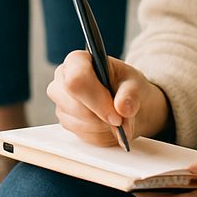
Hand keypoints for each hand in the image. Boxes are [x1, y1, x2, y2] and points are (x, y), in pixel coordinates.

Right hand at [47, 50, 170, 146]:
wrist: (124, 102)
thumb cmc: (126, 86)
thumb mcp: (135, 83)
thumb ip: (131, 93)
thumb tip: (123, 108)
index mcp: (77, 61)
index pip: (76, 80)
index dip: (96, 99)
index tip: (116, 115)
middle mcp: (62, 79)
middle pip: (74, 105)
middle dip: (102, 117)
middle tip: (121, 119)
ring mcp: (61, 102)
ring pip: (78, 123)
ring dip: (103, 127)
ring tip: (116, 119)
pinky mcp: (65, 121)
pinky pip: (82, 134)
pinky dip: (100, 134)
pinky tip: (107, 125)